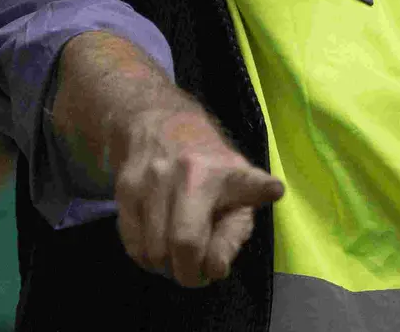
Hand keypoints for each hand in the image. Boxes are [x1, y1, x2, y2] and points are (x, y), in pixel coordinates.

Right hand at [114, 106, 284, 287]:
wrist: (158, 125)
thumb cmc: (208, 168)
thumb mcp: (234, 193)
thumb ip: (233, 234)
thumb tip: (216, 268)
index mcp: (227, 174)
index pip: (247, 182)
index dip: (261, 188)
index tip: (274, 190)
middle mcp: (191, 172)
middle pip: (185, 242)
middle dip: (190, 274)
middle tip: (194, 274)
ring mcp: (154, 178)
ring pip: (154, 250)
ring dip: (165, 268)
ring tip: (174, 258)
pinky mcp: (125, 187)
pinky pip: (133, 244)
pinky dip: (145, 259)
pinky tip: (156, 248)